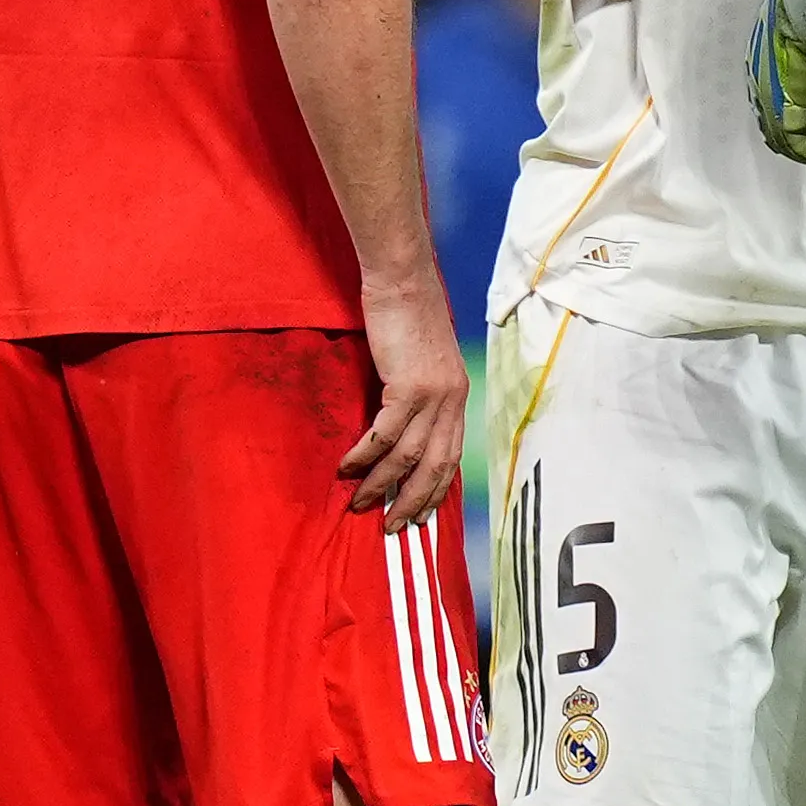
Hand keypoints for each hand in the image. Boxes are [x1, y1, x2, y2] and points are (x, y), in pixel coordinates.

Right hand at [340, 273, 465, 524]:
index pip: (451, 456)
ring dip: (382, 485)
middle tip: (391, 527)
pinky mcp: (409, 386)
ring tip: (359, 503)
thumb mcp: (423, 358)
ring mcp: (433, 395)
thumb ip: (418, 390)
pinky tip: (347, 467)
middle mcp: (452, 400)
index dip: (435, 490)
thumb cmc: (407, 312)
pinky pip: (385, 434)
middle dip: (413, 502)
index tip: (419, 513)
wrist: (403, 277)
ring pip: (409, 456)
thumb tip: (399, 420)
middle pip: (436, 467)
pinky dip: (366, 455)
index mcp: (457, 396)